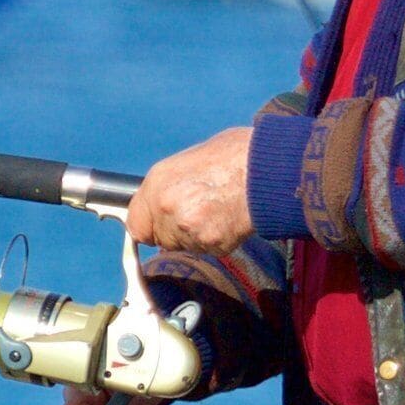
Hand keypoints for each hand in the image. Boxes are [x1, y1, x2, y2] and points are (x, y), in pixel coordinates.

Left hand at [127, 127, 255, 255]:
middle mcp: (168, 207)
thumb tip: (158, 205)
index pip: (136, 225)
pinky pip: (209, 249)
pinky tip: (230, 218)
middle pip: (162, 239)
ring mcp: (189, 229)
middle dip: (178, 231)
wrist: (268, 167)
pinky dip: (219, 239)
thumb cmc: (234, 155)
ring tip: (219, 210)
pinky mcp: (212, 243)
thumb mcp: (187, 161)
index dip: (150, 225)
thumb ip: (168, 187)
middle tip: (201, 211)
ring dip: (199, 236)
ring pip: (186, 245)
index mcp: (159, 182)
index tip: (159, 224)